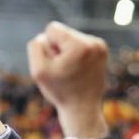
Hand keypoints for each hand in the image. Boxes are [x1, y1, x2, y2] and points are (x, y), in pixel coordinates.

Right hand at [26, 22, 108, 137]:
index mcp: (79, 46)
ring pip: (71, 37)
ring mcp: (100, 46)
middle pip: (63, 32)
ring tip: (72, 71)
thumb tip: (46, 36)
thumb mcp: (38, 70)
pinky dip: (76, 54)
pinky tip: (78, 69)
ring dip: (67, 52)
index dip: (48, 47)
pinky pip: (80, 43)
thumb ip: (35, 46)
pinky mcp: (103, 50)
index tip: (56, 64)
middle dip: (58, 49)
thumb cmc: (60, 91)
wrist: (83, 109)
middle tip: (64, 70)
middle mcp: (93, 43)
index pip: (52, 28)